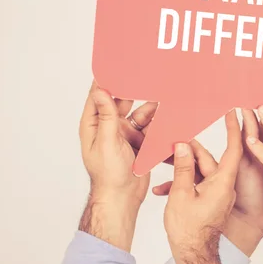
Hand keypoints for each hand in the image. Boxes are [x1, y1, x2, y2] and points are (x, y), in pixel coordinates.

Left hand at [78, 82, 157, 250]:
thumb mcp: (108, 142)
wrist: (122, 199)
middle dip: (134, 90)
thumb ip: (106, 116)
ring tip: (163, 98)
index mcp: (94, 125)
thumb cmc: (108, 176)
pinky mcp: (139, 143)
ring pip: (140, 114)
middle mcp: (109, 127)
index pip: (99, 96)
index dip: (107, 80)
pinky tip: (167, 116)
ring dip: (151, 109)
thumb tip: (100, 91)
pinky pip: (150, 127)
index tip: (116, 64)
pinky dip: (157, 123)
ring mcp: (125, 135)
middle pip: (122, 102)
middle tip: (147, 75)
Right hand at [153, 110, 262, 255]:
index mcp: (223, 182)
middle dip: (192, 148)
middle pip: (210, 159)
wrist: (193, 260)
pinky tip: (162, 187)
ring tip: (165, 156)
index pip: (233, 149)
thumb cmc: (190, 231)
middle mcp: (224, 186)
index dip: (234, 128)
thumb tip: (183, 145)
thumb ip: (183, 168)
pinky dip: (183, 182)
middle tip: (177, 134)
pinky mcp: (210, 201)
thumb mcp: (182, 195)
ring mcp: (218, 194)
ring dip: (184, 164)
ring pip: (202, 171)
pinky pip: (198, 184)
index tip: (233, 111)